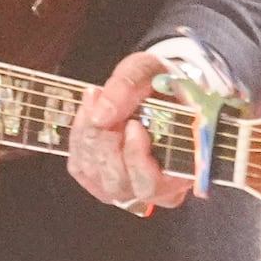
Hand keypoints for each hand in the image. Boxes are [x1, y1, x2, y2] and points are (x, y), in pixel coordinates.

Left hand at [68, 51, 193, 214]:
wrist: (157, 89)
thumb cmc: (162, 85)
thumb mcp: (151, 71)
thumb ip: (129, 87)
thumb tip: (100, 115)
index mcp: (181, 171)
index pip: (152, 183)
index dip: (136, 157)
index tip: (134, 123)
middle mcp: (155, 189)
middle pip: (119, 183)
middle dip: (107, 142)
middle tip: (106, 105)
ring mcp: (125, 187)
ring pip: (96, 176)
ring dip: (89, 137)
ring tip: (96, 100)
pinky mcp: (100, 179)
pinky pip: (80, 167)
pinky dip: (78, 138)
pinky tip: (87, 112)